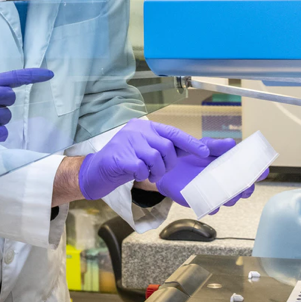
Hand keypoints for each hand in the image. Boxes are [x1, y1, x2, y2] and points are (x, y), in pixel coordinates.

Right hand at [78, 119, 208, 199]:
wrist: (96, 171)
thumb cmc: (124, 161)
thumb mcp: (145, 150)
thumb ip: (163, 148)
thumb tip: (190, 150)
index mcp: (145, 126)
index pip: (173, 132)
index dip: (190, 143)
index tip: (204, 152)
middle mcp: (137, 130)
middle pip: (166, 147)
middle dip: (168, 164)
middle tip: (158, 173)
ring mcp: (127, 141)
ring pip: (155, 158)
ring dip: (155, 172)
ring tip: (147, 175)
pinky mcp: (119, 156)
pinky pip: (142, 168)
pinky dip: (142, 175)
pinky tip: (135, 175)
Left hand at [154, 138, 269, 213]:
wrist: (168, 166)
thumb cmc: (189, 154)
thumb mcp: (203, 145)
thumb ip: (216, 145)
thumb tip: (230, 143)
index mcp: (229, 166)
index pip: (249, 171)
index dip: (258, 172)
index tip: (262, 171)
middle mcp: (225, 181)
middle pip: (244, 189)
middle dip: (247, 188)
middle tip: (245, 185)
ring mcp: (215, 192)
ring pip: (230, 200)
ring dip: (232, 197)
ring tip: (229, 192)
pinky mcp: (202, 200)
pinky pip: (212, 208)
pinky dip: (214, 206)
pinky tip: (213, 202)